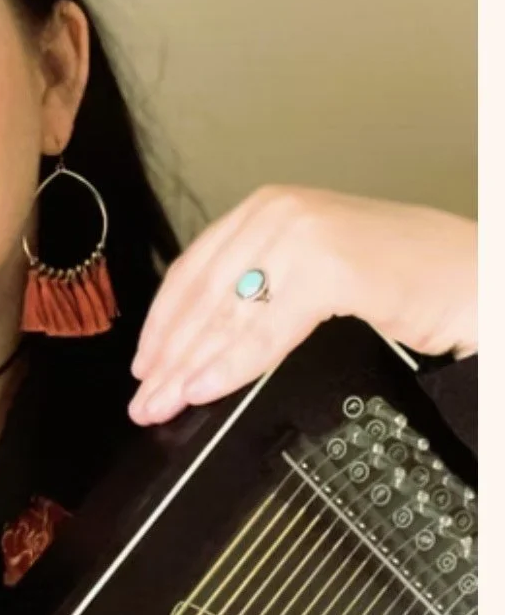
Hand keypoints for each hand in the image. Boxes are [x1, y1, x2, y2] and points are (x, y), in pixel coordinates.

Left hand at [128, 185, 476, 425]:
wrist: (477, 277)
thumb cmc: (403, 277)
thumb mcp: (311, 275)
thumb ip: (257, 294)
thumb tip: (197, 345)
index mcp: (266, 209)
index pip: (193, 271)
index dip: (162, 324)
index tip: (143, 363)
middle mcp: (277, 213)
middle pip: (202, 298)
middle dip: (168, 357)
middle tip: (143, 399)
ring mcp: (303, 235)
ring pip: (227, 317)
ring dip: (188, 368)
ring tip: (163, 404)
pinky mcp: (330, 266)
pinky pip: (265, 330)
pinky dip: (230, 365)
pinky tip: (204, 390)